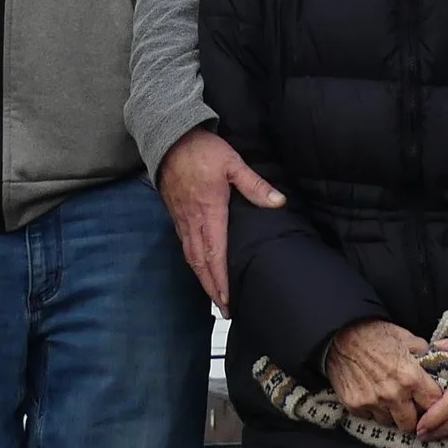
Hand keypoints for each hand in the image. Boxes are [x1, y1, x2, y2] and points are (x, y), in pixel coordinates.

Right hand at [158, 127, 285, 312]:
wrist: (170, 138)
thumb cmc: (203, 150)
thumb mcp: (233, 163)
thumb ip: (255, 185)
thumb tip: (278, 202)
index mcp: (209, 212)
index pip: (215, 254)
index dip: (221, 280)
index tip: (228, 300)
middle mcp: (193, 221)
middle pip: (201, 263)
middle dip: (212, 289)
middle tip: (224, 309)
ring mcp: (182, 219)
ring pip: (191, 256)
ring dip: (202, 278)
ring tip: (215, 296)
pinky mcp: (177, 214)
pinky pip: (184, 245)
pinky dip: (194, 262)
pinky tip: (201, 267)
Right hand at [326, 320, 443, 432]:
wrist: (340, 334)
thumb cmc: (374, 333)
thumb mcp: (405, 336)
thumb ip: (421, 352)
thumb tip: (431, 360)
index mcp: (410, 377)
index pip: (433, 404)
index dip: (433, 404)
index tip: (429, 402)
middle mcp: (393, 394)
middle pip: (410, 424)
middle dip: (412, 417)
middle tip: (409, 407)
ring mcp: (373, 402)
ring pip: (388, 422)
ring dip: (390, 414)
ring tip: (387, 399)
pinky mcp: (355, 406)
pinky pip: (368, 417)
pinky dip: (371, 410)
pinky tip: (370, 395)